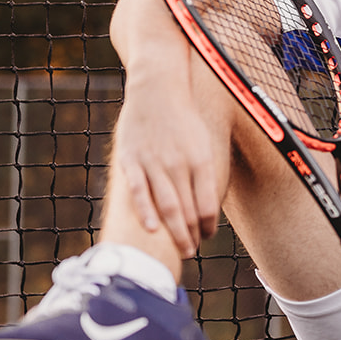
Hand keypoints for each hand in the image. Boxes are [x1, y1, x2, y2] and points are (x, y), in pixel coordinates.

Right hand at [111, 69, 224, 258]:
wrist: (157, 88)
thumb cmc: (184, 119)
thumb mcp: (204, 143)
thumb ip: (205, 174)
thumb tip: (207, 208)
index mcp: (200, 160)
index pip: (208, 204)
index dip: (208, 226)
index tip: (206, 236)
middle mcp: (178, 163)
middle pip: (187, 211)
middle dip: (191, 236)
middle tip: (191, 252)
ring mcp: (154, 162)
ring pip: (166, 205)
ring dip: (174, 232)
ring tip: (179, 249)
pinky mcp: (131, 159)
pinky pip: (138, 191)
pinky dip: (145, 212)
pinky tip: (151, 229)